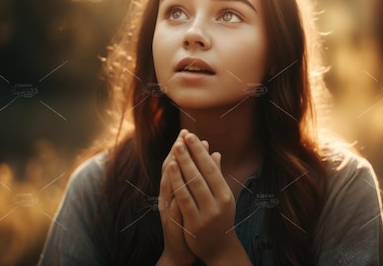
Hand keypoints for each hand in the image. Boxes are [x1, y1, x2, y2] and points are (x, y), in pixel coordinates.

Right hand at [158, 130, 196, 265]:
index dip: (183, 149)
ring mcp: (167, 211)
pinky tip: (175, 193)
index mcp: (176, 188)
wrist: (182, 250)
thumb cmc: (191, 219)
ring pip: (167, 190)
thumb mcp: (198, 196)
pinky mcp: (171, 226)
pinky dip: (173, 203)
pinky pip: (171, 213)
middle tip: (182, 138)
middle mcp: (168, 196)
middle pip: (169, 172)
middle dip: (176, 155)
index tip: (189, 133)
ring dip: (172, 175)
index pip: (177, 163)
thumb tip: (215, 153)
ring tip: (175, 160)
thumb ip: (204, 175)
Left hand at [167, 131, 245, 263]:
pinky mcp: (193, 223)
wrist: (219, 249)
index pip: (212, 168)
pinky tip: (171, 170)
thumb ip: (217, 176)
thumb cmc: (219, 218)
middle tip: (183, 136)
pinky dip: (177, 183)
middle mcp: (218, 202)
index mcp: (225, 194)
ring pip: (192, 184)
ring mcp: (206, 213)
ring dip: (183, 164)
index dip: (201, 151)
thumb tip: (215, 153)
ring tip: (176, 148)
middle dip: (191, 153)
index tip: (192, 136)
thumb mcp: (222, 197)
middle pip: (202, 174)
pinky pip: (183, 199)